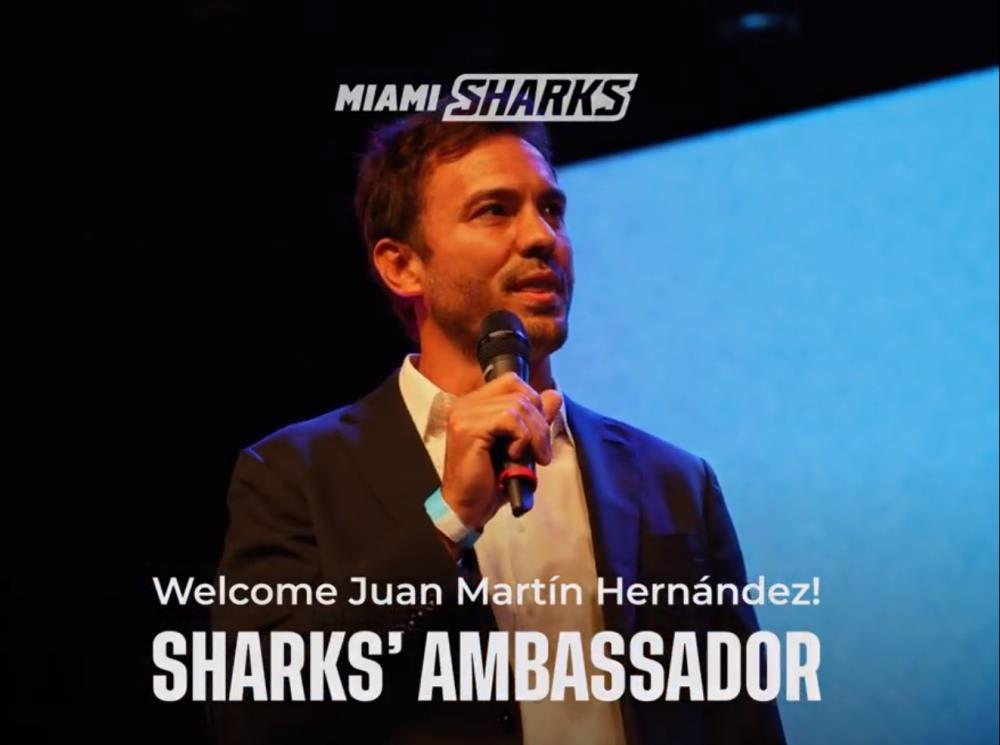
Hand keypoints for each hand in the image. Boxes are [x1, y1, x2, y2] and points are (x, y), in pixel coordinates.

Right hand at [440, 373, 561, 530]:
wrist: (468, 507)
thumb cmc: (490, 480)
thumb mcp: (521, 444)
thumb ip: (535, 418)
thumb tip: (554, 395)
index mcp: (475, 404)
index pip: (512, 382)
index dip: (533, 402)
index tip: (538, 433)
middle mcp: (466, 404)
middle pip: (519, 394)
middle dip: (540, 424)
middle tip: (542, 452)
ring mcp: (464, 414)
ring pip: (517, 406)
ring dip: (534, 434)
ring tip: (533, 457)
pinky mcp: (467, 429)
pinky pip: (508, 420)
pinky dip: (522, 438)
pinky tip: (515, 456)